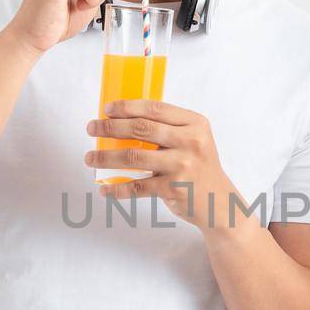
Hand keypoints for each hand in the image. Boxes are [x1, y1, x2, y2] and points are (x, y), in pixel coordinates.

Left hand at [85, 99, 237, 229]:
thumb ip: (168, 128)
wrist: (219, 202)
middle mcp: (190, 142)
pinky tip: (105, 189)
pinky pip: (137, 187)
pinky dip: (117, 189)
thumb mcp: (194, 140)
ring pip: (133, 157)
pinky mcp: (173, 188)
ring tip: (90, 157)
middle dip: (110, 127)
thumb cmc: (199, 167)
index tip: (107, 109)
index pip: (155, 109)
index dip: (127, 107)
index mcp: (194, 124)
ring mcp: (182, 166)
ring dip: (106, 157)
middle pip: (141, 129)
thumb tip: (124, 119)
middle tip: (92, 128)